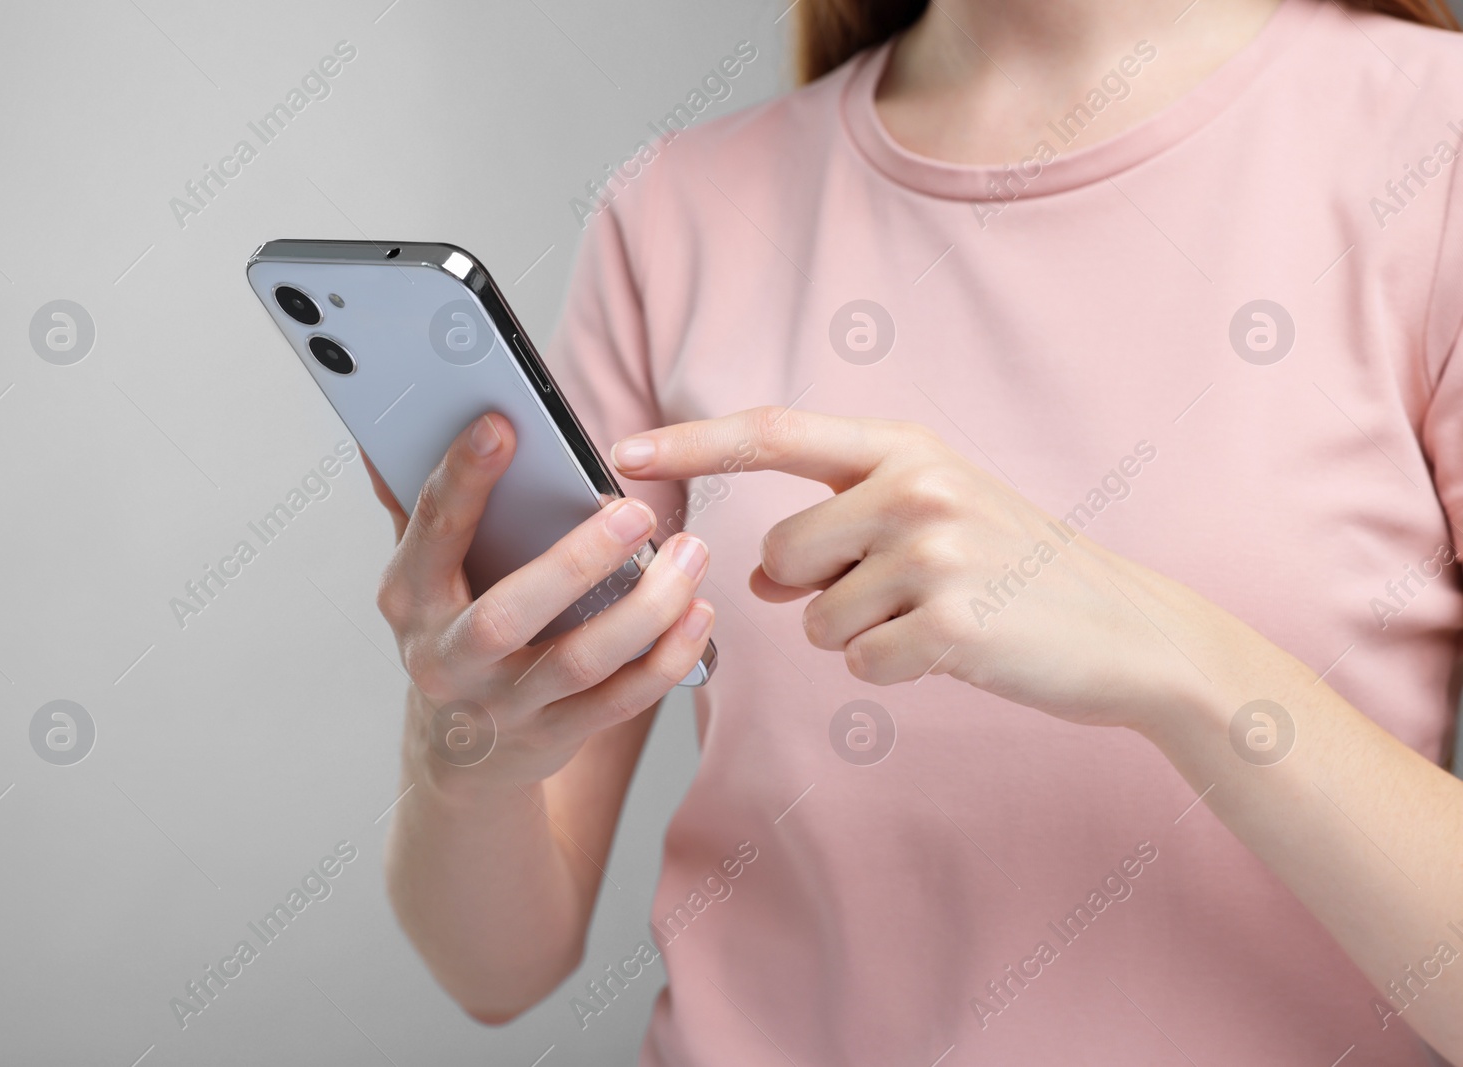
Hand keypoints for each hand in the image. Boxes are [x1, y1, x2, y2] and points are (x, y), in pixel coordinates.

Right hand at [365, 413, 714, 792]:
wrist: (460, 753)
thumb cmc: (452, 632)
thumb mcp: (421, 574)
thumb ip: (416, 506)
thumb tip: (384, 431)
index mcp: (409, 596)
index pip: (433, 529)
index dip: (465, 477)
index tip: (503, 423)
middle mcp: (448, 656)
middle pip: (509, 614)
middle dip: (576, 562)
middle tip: (634, 510)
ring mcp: (502, 704)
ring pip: (580, 661)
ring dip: (645, 609)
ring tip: (690, 553)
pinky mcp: (554, 735)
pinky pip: (619, 701)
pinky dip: (666, 658)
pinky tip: (698, 614)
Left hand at [612, 408, 1242, 731]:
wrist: (1129, 629)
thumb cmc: (1018, 568)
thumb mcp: (934, 518)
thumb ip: (839, 528)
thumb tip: (753, 575)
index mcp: (906, 447)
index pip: (774, 432)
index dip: (691, 443)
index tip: (622, 448)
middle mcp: (916, 486)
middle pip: (777, 553)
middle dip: (810, 587)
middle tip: (896, 589)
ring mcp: (934, 553)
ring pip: (811, 618)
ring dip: (856, 633)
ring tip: (936, 615)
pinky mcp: (948, 625)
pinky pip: (857, 663)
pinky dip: (892, 669)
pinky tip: (953, 649)